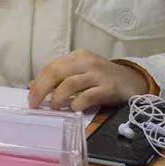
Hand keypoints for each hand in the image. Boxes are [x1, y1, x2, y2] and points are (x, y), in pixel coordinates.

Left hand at [29, 51, 149, 112]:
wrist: (134, 82)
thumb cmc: (104, 79)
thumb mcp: (81, 74)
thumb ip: (60, 78)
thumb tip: (32, 85)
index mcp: (78, 56)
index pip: (52, 66)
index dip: (38, 82)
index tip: (30, 98)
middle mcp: (87, 62)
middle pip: (57, 71)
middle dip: (42, 89)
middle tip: (34, 104)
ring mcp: (98, 74)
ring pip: (70, 83)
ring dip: (57, 97)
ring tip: (54, 107)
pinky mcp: (109, 88)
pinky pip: (88, 95)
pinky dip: (77, 103)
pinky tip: (74, 109)